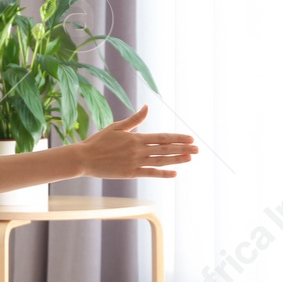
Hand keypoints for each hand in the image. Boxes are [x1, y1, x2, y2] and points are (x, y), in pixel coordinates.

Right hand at [77, 104, 196, 178]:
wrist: (84, 158)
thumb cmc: (99, 141)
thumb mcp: (117, 126)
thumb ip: (135, 119)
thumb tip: (147, 107)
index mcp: (136, 137)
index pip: (163, 137)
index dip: (178, 138)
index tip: (191, 138)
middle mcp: (138, 150)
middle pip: (166, 149)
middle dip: (183, 149)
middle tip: (197, 149)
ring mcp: (135, 162)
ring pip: (161, 161)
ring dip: (177, 160)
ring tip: (190, 158)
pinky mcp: (130, 173)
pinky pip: (150, 173)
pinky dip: (163, 173)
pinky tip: (174, 174)